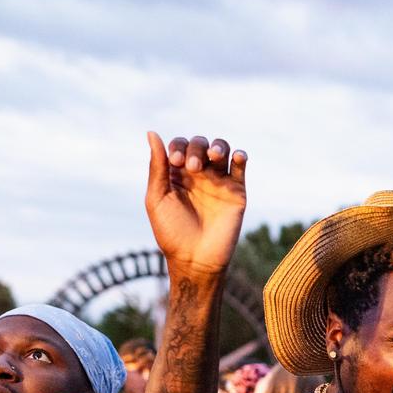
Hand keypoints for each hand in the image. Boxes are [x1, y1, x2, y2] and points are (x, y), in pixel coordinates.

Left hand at [145, 132, 247, 275]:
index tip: (176, 162)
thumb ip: (157, 166)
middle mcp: (198, 174)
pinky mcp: (236, 192)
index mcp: (177, 174)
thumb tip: (152, 133)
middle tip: (192, 167)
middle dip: (196, 148)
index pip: (180, 145)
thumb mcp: (157, 198)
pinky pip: (241, 167)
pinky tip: (236, 157)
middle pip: (201, 144)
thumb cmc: (171, 233)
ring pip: (222, 150)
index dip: (179, 147)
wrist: (196, 260)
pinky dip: (240, 156)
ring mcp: (218, 181)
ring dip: (218, 146)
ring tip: (213, 156)